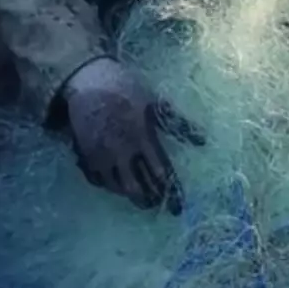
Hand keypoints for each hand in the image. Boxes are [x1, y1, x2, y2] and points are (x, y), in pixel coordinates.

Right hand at [63, 59, 200, 210]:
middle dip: (148, 200)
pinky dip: (107, 186)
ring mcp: (101, 155)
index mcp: (143, 137)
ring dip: (129, 195)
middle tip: (156, 204)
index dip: (171, 192)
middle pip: (137, 188)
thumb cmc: (126, 89)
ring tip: (139, 197)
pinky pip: (96, 180)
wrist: (89, 81)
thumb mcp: (155, 103)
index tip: (177, 206)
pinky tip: (116, 185)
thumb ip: (178, 124)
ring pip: (116, 187)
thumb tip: (202, 141)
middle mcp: (122, 150)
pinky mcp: (86, 154)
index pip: (161, 173)